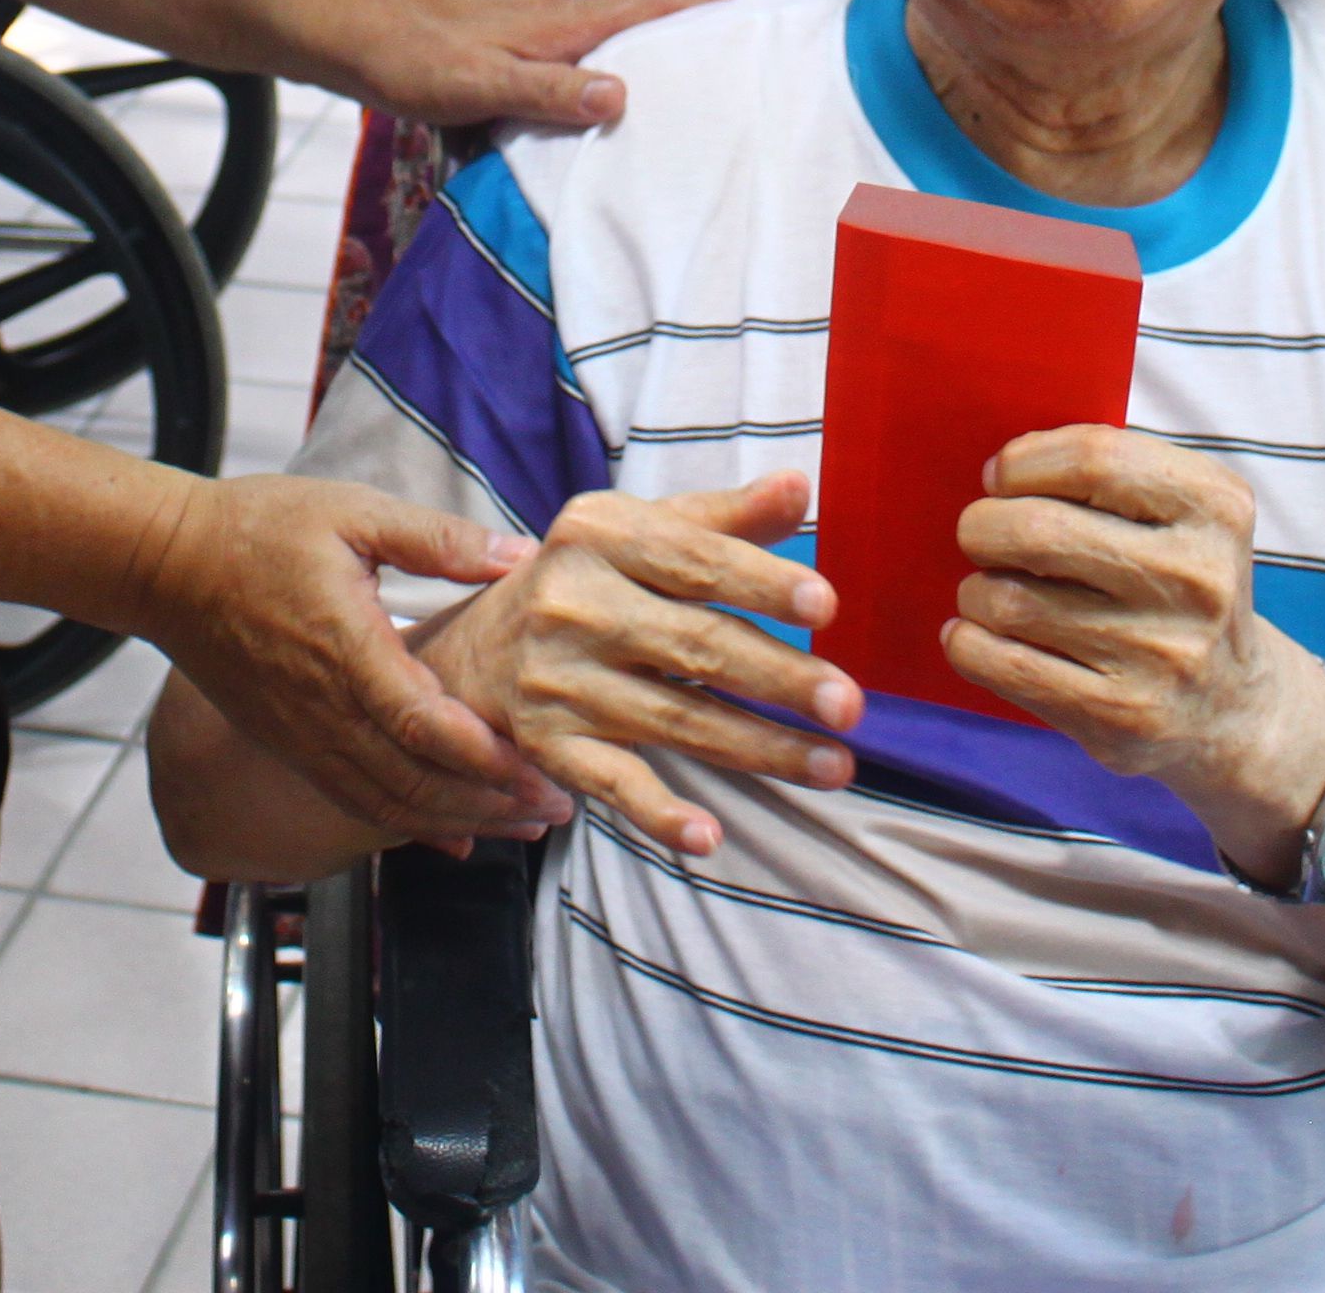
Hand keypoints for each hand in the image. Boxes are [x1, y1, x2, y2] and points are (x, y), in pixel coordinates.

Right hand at [138, 472, 560, 844]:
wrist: (169, 566)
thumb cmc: (256, 529)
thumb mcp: (353, 512)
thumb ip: (437, 540)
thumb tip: (516, 555)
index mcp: (347, 651)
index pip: (426, 725)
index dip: (487, 756)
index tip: (543, 769)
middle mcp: (324, 711)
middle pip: (416, 781)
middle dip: (492, 802)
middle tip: (557, 807)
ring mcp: (303, 737)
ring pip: (388, 803)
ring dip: (459, 819)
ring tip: (520, 825)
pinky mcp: (290, 745)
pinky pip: (355, 800)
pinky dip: (409, 824)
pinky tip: (451, 830)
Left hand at [334, 0, 731, 134]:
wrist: (350, 35)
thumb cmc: (412, 61)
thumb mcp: (480, 84)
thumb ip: (548, 92)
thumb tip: (623, 94)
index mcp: (557, 24)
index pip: (644, 4)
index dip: (701, 1)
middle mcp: (551, 17)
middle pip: (636, 13)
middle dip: (691, 19)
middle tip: (743, 36)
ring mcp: (527, 27)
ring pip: (605, 31)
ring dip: (649, 41)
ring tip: (690, 67)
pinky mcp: (506, 43)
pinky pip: (574, 48)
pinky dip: (605, 60)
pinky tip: (602, 88)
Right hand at [415, 474, 859, 857]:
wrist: (475, 649)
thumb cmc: (589, 578)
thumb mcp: (643, 531)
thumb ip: (726, 518)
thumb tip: (801, 488)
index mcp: (598, 534)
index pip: (694, 560)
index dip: (761, 583)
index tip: (826, 607)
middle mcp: (571, 603)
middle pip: (694, 644)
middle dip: (778, 677)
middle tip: (849, 703)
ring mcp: (558, 680)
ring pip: (675, 718)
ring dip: (759, 747)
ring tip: (834, 764)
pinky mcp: (549, 745)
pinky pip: (612, 784)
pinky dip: (658, 813)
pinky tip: (708, 835)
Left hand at [949, 430, 1324, 865]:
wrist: (1229, 707)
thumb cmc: (1176, 587)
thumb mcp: (1180, 511)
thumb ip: (1107, 473)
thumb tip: (1002, 472)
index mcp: (1216, 508)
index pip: (1094, 459)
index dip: (1024, 461)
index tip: (1002, 478)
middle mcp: (1196, 580)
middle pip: (1039, 530)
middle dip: (983, 526)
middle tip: (983, 536)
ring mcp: (1161, 654)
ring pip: (1009, 601)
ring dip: (977, 591)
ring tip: (993, 594)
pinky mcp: (1120, 715)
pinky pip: (1001, 665)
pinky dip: (967, 643)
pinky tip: (975, 636)